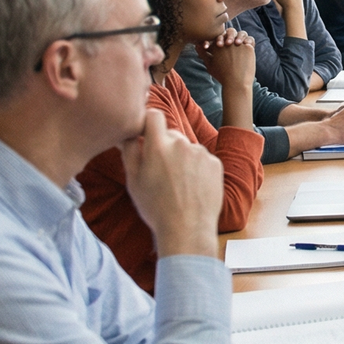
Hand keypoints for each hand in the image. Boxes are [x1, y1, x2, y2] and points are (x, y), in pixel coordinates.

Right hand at [120, 111, 222, 259]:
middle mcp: (182, 144)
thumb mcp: (133, 180)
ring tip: (176, 183)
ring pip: (186, 147)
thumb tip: (128, 132)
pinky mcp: (215, 162)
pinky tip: (191, 186)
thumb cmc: (155, 207)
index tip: (144, 134)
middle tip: (158, 170)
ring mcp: (201, 153)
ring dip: (180, 157)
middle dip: (163, 146)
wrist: (187, 228)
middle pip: (170, 134)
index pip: (153, 116)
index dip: (148, 123)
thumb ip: (130, 151)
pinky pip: (202, 158)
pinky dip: (196, 167)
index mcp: (158, 147)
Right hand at [197, 27, 255, 89]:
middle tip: (232, 43)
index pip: (220, 35)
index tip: (223, 45)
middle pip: (230, 31)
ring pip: (241, 33)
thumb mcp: (209, 65)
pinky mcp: (248, 47)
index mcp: (216, 45)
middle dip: (231, 35)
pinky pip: (250, 40)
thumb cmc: (222, 76)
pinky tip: (247, 47)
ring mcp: (238, 44)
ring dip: (241, 37)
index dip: (222, 38)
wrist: (236, 83)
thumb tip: (197, 46)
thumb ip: (203, 54)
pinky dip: (249, 42)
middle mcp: (227, 42)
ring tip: (241, 45)